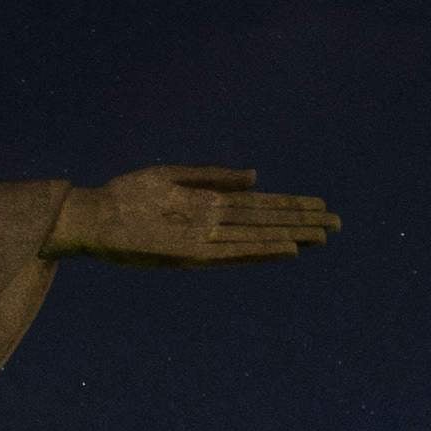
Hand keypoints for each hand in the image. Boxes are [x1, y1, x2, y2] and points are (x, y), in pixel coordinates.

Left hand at [45, 165, 337, 265]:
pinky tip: (286, 248)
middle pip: (266, 222)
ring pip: (257, 237)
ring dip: (291, 236)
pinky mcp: (190, 254)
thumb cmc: (127, 196)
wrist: (92, 216)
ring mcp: (204, 240)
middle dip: (301, 222)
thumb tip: (256, 176)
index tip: (321, 205)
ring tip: (322, 235)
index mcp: (209, 204)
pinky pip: (233, 254)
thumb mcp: (173, 176)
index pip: (260, 205)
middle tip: (338, 223)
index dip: (291, 206)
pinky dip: (261, 251)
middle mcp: (212, 225)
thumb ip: (214, 175)